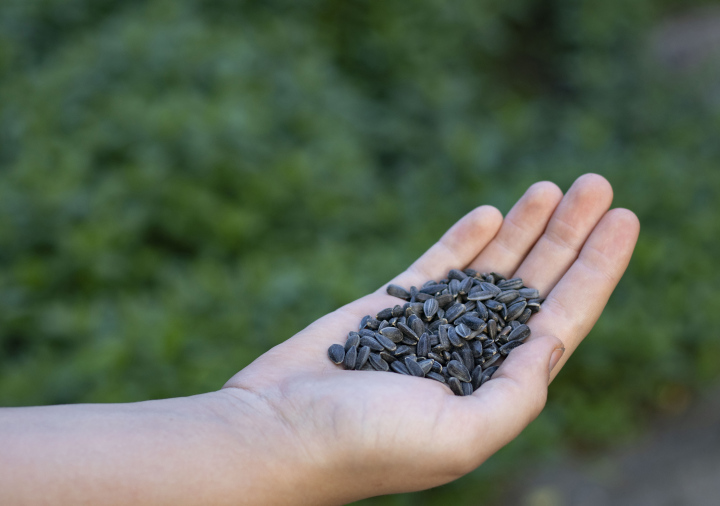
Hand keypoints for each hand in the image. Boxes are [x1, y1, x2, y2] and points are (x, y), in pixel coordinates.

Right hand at [223, 173, 639, 502]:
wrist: (274, 431)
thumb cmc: (363, 444)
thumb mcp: (458, 436)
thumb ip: (516, 393)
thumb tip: (552, 341)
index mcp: (495, 389)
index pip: (561, 320)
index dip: (597, 270)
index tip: (624, 220)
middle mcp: (470, 354)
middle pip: (533, 284)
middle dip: (568, 235)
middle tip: (597, 182)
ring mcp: (431, 325)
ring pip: (490, 267)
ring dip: (525, 226)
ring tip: (555, 185)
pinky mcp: (390, 304)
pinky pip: (438, 264)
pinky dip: (465, 238)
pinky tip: (492, 212)